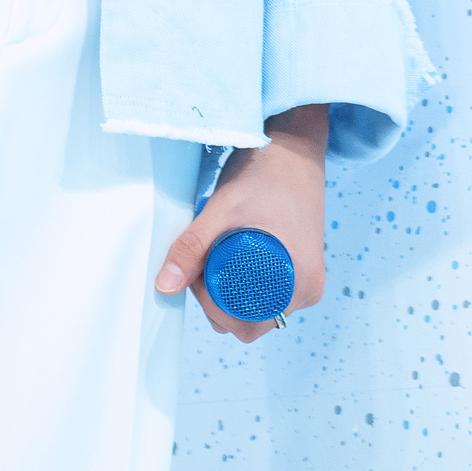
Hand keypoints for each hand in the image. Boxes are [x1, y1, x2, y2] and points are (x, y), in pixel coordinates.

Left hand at [153, 103, 327, 343]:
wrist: (294, 146)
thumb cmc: (267, 173)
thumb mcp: (223, 211)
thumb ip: (192, 247)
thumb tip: (165, 285)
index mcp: (301, 285)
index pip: (246, 324)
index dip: (211, 305)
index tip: (196, 272)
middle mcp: (307, 289)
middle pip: (248, 320)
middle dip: (216, 297)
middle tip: (202, 257)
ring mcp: (303, 279)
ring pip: (253, 305)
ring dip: (227, 287)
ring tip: (217, 246)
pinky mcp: (296, 267)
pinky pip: (262, 288)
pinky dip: (239, 276)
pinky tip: (231, 247)